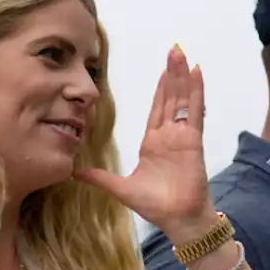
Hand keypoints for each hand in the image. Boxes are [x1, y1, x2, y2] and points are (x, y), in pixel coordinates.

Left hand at [75, 45, 218, 243]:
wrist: (177, 220)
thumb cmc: (155, 206)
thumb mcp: (119, 188)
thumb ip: (98, 178)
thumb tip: (73, 172)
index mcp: (153, 144)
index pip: (156, 109)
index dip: (160, 89)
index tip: (162, 70)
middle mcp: (168, 136)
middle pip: (170, 98)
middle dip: (171, 74)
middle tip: (173, 50)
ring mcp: (182, 137)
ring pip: (182, 100)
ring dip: (182, 77)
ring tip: (182, 54)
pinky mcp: (192, 141)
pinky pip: (193, 111)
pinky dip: (195, 92)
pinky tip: (196, 73)